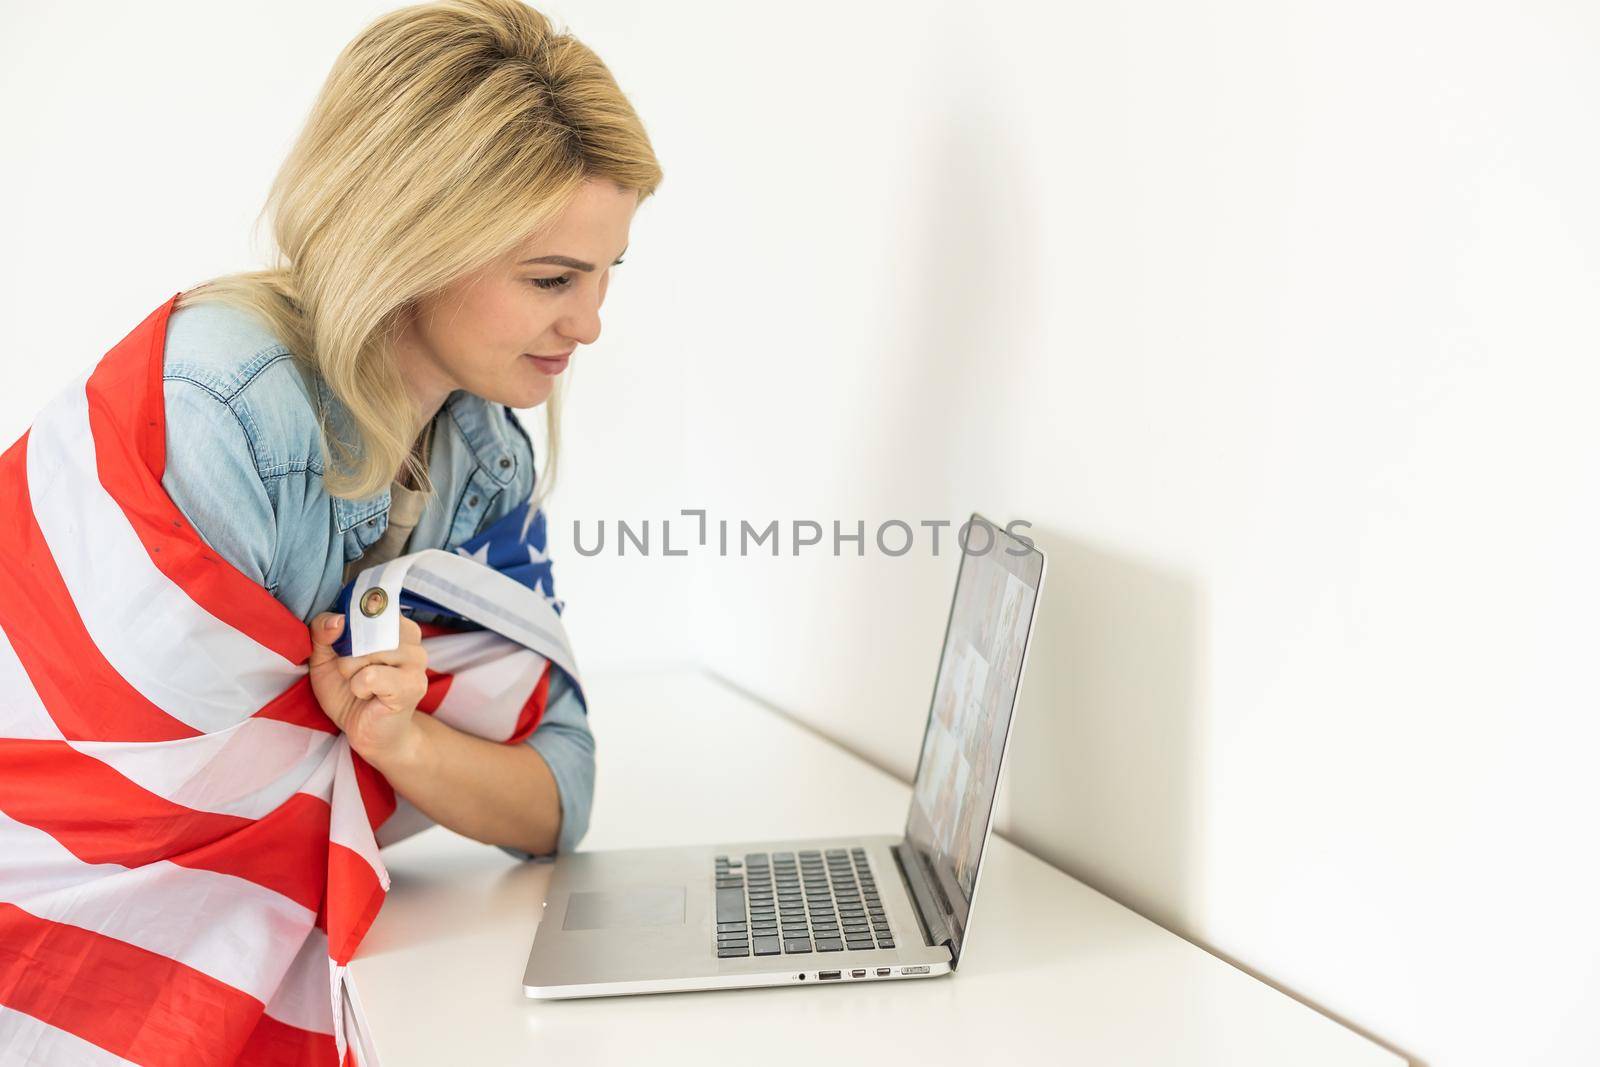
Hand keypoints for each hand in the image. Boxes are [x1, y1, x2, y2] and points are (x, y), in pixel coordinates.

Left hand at [308, 611, 429, 766]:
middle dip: (345, 651)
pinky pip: (370, 676)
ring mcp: (416, 660)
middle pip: (366, 625)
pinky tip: (367, 696)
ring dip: (350, 670)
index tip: (340, 638)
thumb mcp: (324, 659)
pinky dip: (358, 688)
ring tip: (358, 684)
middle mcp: (411, 636)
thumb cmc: (349, 692)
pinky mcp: (412, 685)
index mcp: (392, 623)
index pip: (369, 601)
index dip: (347, 618)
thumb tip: (337, 619)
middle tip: (348, 670)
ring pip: (368, 650)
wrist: (371, 734)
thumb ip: (323, 632)